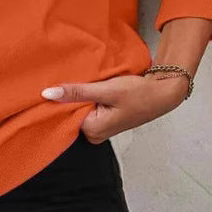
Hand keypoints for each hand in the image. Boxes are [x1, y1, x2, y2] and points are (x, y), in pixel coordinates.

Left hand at [40, 73, 188, 143]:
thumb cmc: (138, 92)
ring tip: (82, 80)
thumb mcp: (106, 89)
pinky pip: (88, 108)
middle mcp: (94, 134)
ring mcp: (99, 129)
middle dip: (70, 96)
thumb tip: (48, 94)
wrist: (163, 93)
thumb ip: (77, 92)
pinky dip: (87, 97)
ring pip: (79, 108)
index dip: (60, 97)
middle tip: (68, 77)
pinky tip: (89, 87)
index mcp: (92, 131)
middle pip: (71, 112)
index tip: (53, 82)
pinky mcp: (104, 121)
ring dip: (79, 95)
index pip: (64, 113)